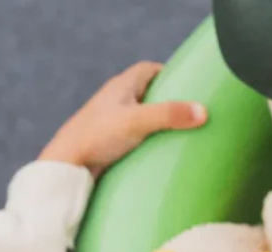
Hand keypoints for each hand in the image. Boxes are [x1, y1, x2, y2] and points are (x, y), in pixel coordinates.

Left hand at [38, 62, 207, 177]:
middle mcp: (116, 99)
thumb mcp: (138, 122)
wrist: (68, 162)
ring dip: (157, 122)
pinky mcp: (109, 141)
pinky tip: (157, 153)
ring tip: (178, 135)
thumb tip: (203, 112)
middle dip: (166, 99)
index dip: (168, 73)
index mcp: (121, 86)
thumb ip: (170, 115)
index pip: (148, 69)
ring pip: (140, 115)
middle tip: (187, 112)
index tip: (188, 84)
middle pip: (146, 92)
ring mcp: (111, 121)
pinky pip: (134, 135)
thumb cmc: (99, 136)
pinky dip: (147, 139)